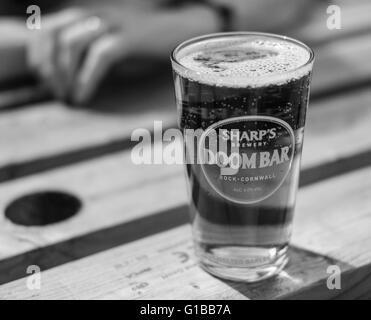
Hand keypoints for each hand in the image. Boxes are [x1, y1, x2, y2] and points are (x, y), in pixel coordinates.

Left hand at [27, 5, 218, 104]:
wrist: (182, 31)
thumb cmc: (146, 42)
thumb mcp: (111, 41)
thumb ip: (89, 49)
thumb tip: (68, 72)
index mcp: (89, 12)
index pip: (47, 28)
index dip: (39, 55)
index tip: (44, 80)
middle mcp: (96, 12)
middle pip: (54, 36)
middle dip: (48, 69)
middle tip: (56, 94)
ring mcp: (114, 22)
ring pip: (70, 44)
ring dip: (64, 76)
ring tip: (68, 99)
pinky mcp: (130, 37)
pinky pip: (98, 57)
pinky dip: (86, 80)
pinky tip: (83, 98)